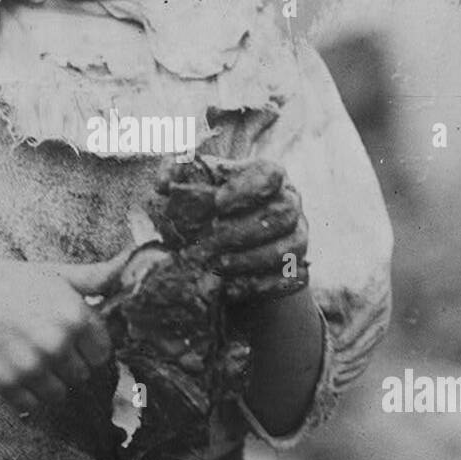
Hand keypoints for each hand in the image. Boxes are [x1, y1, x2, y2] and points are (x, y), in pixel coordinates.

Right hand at [0, 249, 129, 413]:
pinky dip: (27, 395)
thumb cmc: (15, 282)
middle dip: (69, 364)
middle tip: (47, 346)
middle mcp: (56, 342)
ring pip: (59, 394)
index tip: (73, 340)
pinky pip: (32, 406)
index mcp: (74, 316)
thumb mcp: (59, 276)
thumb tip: (131, 265)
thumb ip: (97, 278)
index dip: (88, 347)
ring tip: (32, 359)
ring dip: (49, 382)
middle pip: (82, 375)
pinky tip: (18, 371)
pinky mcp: (6, 383)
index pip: (102, 354)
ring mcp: (30, 365)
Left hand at [155, 157, 308, 302]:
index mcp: (268, 174)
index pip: (270, 174)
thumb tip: (163, 184)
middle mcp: (289, 202)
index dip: (247, 189)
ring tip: (217, 266)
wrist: (221, 243)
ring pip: (290, 248)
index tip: (216, 203)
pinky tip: (231, 288)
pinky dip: (261, 285)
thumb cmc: (205, 204)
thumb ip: (174, 171)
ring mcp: (297, 235)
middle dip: (245, 230)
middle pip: (283, 213)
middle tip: (211, 243)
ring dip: (252, 259)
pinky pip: (290, 278)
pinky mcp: (296, 267)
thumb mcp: (188, 182)